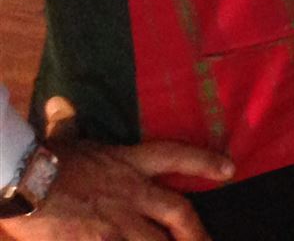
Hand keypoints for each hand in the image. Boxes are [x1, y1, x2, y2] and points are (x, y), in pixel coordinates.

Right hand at [1, 137, 231, 239]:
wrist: (25, 184)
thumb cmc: (44, 160)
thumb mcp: (63, 139)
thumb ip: (68, 123)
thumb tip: (61, 103)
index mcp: (130, 163)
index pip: (177, 157)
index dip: (205, 163)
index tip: (230, 169)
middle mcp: (133, 193)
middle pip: (179, 212)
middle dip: (196, 231)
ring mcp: (119, 223)